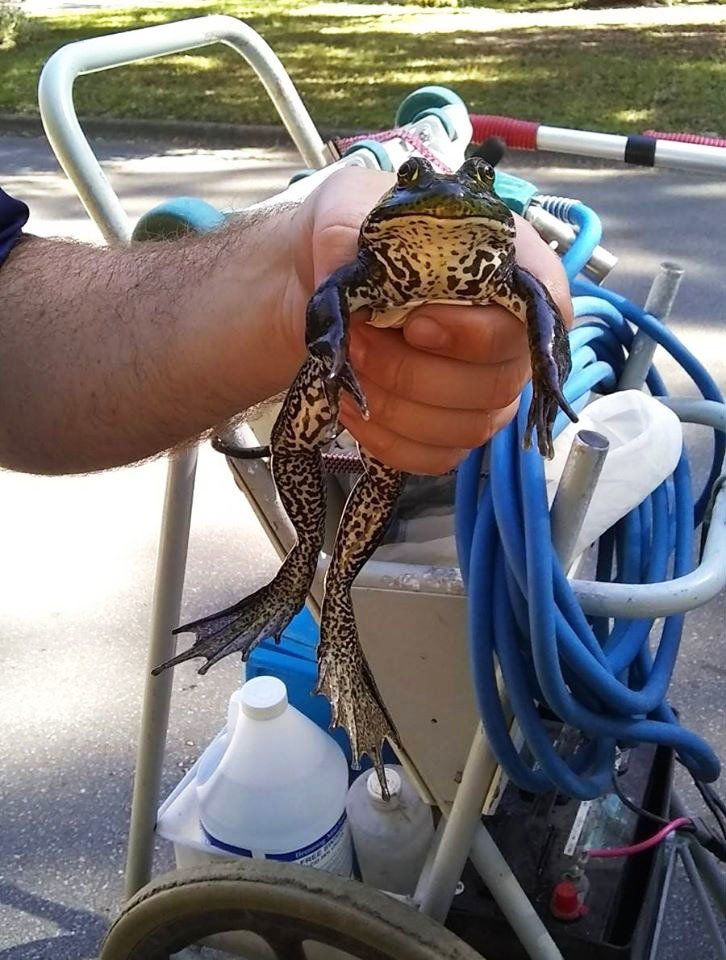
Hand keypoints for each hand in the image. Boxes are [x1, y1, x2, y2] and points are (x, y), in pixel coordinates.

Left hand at [284, 166, 572, 474]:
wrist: (319, 277)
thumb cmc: (354, 235)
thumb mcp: (346, 212)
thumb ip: (355, 238)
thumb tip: (352, 281)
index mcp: (510, 269)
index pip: (539, 315)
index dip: (477, 333)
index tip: (415, 322)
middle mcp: (511, 338)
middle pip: (496, 383)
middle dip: (415, 371)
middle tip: (360, 338)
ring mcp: (485, 391)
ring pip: (466, 427)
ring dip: (396, 405)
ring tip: (351, 365)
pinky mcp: (450, 430)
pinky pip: (435, 458)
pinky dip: (387, 441)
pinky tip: (350, 407)